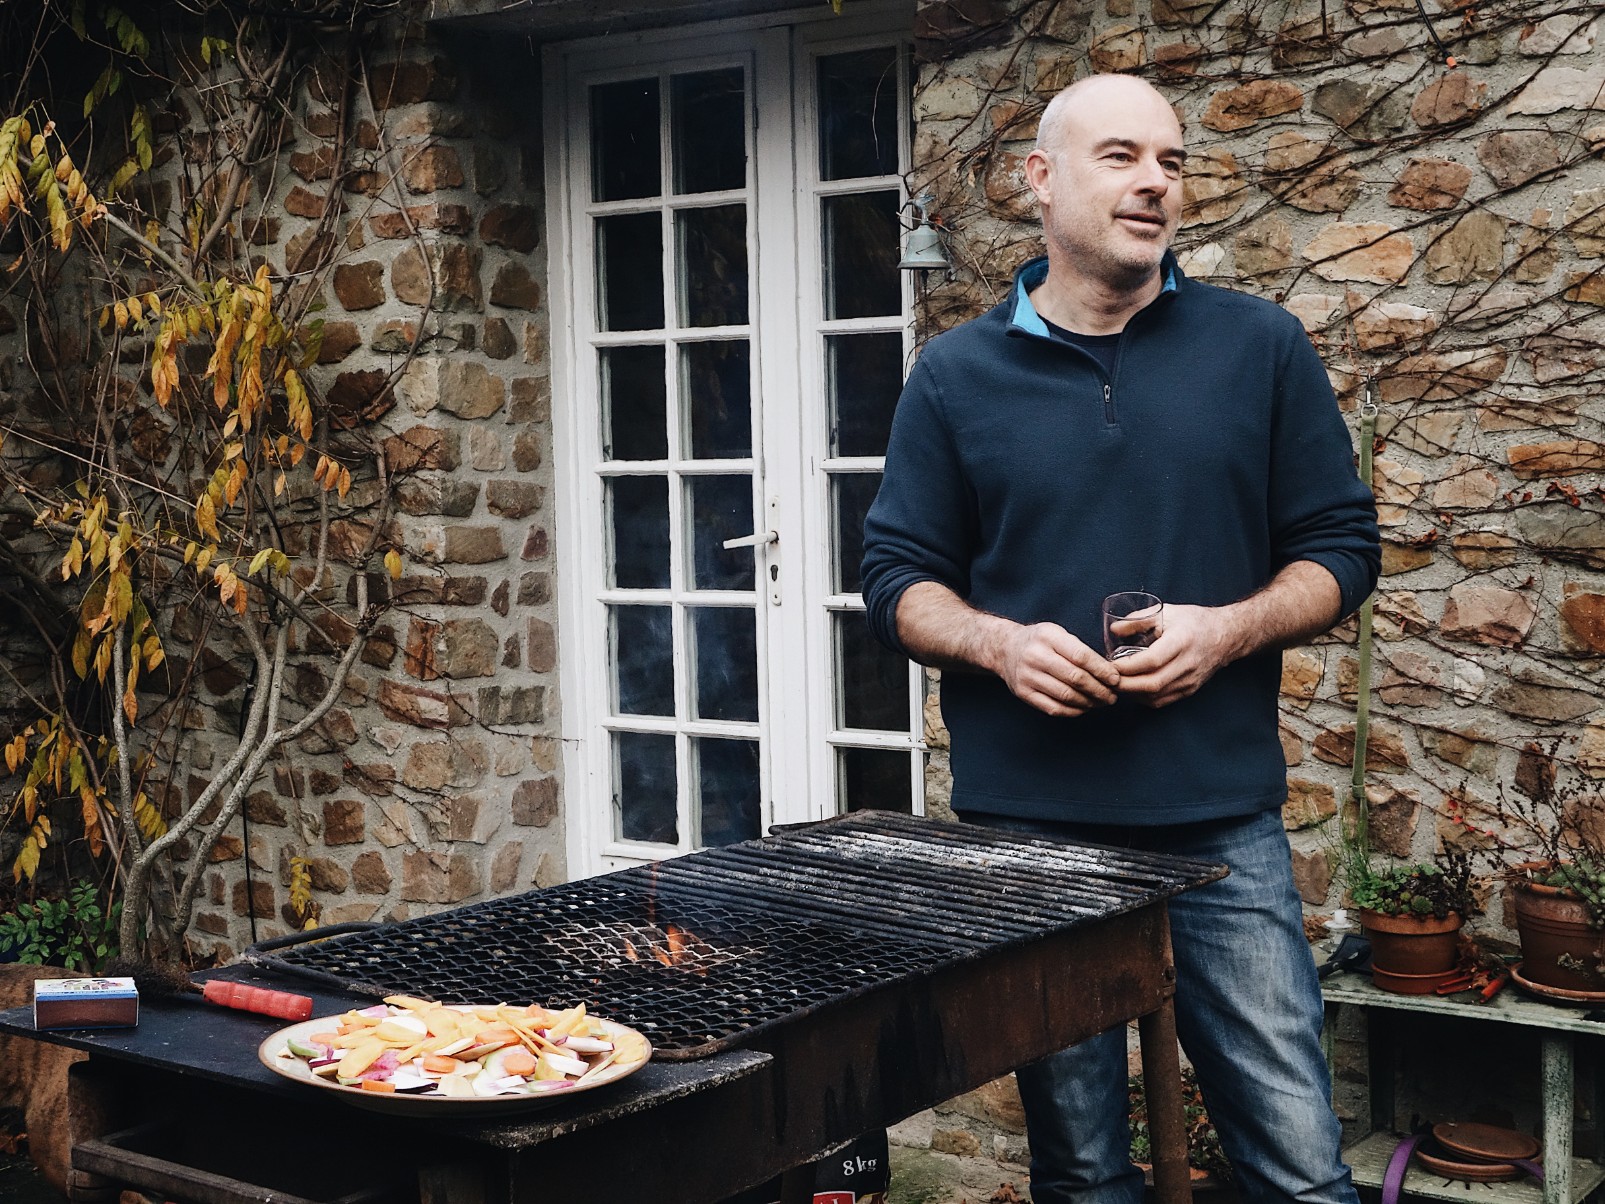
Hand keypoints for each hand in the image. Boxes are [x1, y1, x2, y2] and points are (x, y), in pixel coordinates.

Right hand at [996, 622, 1120, 717]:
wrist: (1005, 649)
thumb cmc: (1039, 641)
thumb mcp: (1057, 633)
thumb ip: (1079, 649)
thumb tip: (1108, 672)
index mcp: (1048, 637)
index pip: (1081, 656)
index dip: (1102, 670)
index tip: (1116, 679)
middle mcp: (1035, 656)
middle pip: (1075, 678)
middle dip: (1099, 690)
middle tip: (1112, 696)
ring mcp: (1027, 676)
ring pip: (1066, 696)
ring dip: (1089, 703)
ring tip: (1101, 702)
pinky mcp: (1023, 693)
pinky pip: (1054, 708)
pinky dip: (1073, 711)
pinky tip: (1084, 708)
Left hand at [1110, 603, 1235, 707]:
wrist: (1227, 636)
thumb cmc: (1195, 621)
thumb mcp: (1167, 612)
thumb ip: (1139, 619)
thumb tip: (1114, 629)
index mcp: (1182, 641)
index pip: (1151, 660)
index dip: (1127, 666)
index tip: (1109, 664)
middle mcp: (1187, 664)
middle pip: (1152, 684)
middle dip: (1125, 685)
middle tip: (1107, 679)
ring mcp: (1190, 680)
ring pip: (1156, 696)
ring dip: (1132, 693)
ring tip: (1116, 684)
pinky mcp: (1189, 690)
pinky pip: (1162, 701)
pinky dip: (1143, 698)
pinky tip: (1132, 689)